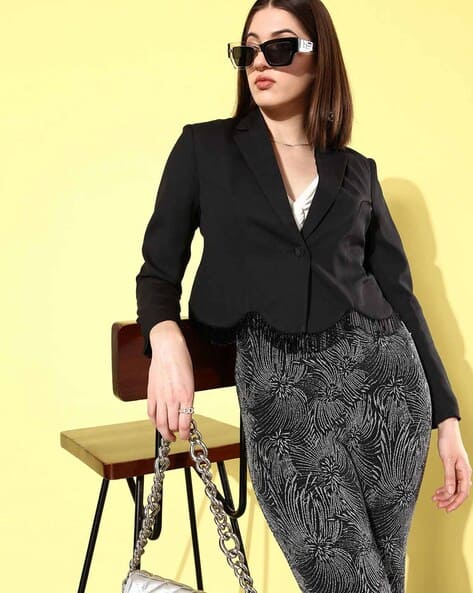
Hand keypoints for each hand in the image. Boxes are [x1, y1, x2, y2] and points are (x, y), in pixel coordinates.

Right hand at [147, 321, 194, 441]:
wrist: (168, 349)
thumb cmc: (181, 362)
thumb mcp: (191, 382)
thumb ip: (188, 399)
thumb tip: (186, 414)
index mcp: (186, 396)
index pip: (185, 423)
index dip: (185, 434)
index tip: (185, 436)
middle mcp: (173, 398)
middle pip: (172, 425)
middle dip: (176, 433)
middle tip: (177, 435)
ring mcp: (160, 397)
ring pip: (160, 423)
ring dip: (164, 432)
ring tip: (168, 435)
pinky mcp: (151, 393)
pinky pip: (151, 413)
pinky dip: (154, 421)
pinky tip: (157, 423)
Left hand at [432, 418, 471, 511]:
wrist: (448, 430)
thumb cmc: (449, 442)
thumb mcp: (447, 460)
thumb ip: (449, 477)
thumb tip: (449, 492)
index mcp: (465, 472)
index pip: (462, 493)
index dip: (455, 503)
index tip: (447, 509)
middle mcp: (464, 473)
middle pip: (459, 493)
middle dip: (449, 500)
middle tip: (438, 505)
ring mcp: (460, 471)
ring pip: (454, 488)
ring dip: (446, 495)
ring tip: (436, 499)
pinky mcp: (454, 468)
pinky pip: (451, 482)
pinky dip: (445, 488)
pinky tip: (438, 491)